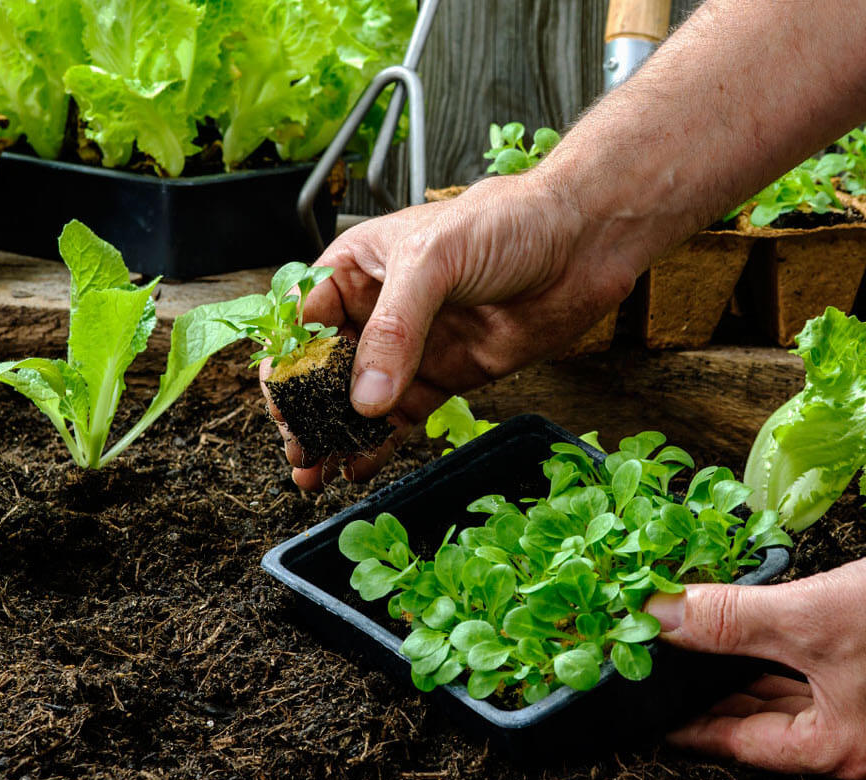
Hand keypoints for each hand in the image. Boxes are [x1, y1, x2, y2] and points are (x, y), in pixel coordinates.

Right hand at [265, 175, 643, 489]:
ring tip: (314, 471)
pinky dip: (378, 444)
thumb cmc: (508, 222)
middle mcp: (379, 309)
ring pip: (359, 400)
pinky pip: (402, 417)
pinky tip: (358, 467)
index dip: (287, 364)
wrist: (583, 242)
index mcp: (358, 267)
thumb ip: (396, 328)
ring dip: (335, 435)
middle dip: (306, 410)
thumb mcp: (435, 260)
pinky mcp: (447, 375)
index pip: (303, 320)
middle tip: (298, 448)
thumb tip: (364, 396)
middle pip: (324, 369)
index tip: (282, 405)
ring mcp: (413, 346)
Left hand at [645, 526, 865, 779]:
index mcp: (845, 753)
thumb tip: (658, 618)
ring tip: (704, 657)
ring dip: (757, 679)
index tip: (649, 713)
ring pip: (804, 706)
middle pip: (773, 729)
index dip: (691, 725)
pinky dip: (797, 668)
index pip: (743, 744)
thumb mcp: (808, 614)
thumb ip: (726, 621)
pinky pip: (834, 689)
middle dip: (720, 698)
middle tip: (667, 677)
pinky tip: (769, 640)